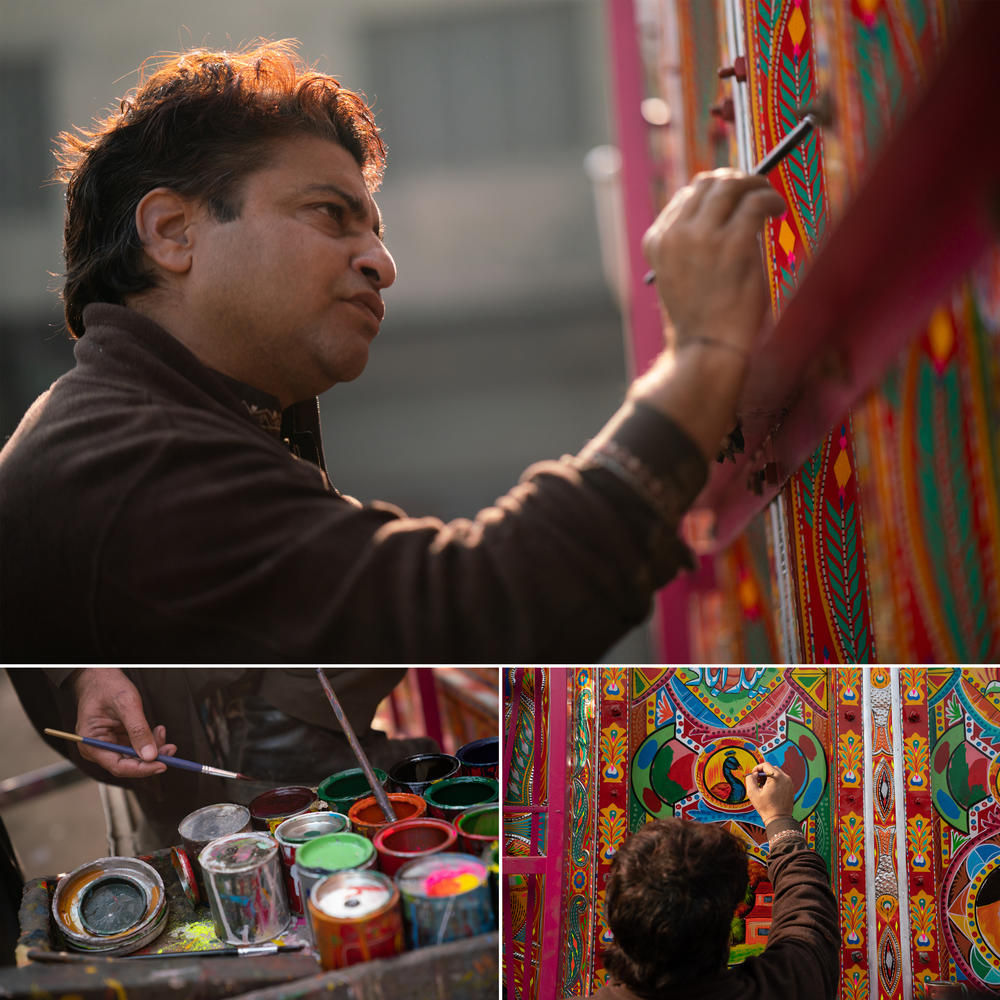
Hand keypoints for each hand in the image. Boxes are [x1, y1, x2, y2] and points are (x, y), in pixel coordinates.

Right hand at [73, 668, 176, 777]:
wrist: (100, 675)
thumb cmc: (107, 686)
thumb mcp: (126, 704)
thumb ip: (138, 729)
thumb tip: (150, 755)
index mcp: (91, 744)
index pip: (118, 766)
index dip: (141, 769)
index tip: (161, 765)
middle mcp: (99, 748)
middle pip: (128, 764)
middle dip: (151, 758)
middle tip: (170, 750)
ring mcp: (109, 744)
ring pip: (135, 756)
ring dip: (153, 749)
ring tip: (162, 732)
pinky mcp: (118, 739)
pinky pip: (137, 746)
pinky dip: (150, 741)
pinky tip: (157, 730)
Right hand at [641, 169, 785, 354]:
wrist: (706, 348)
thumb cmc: (699, 318)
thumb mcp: (678, 276)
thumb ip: (690, 243)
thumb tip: (726, 209)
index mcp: (657, 242)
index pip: (685, 197)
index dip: (713, 192)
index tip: (733, 197)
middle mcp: (676, 235)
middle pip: (707, 184)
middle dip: (734, 181)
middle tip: (754, 188)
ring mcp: (703, 238)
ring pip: (732, 187)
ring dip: (755, 184)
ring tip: (768, 197)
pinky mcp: (734, 244)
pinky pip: (756, 203)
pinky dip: (770, 200)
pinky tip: (777, 210)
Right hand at [744, 762, 795, 825]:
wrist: (779, 819)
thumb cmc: (766, 807)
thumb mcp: (753, 792)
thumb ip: (750, 779)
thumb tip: (754, 774)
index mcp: (776, 777)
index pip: (765, 765)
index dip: (757, 768)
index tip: (754, 775)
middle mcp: (785, 778)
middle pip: (772, 768)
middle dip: (763, 772)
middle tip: (758, 781)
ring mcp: (789, 783)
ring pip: (777, 773)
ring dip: (769, 776)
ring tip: (764, 786)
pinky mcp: (791, 788)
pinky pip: (782, 779)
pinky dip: (775, 781)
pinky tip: (770, 790)